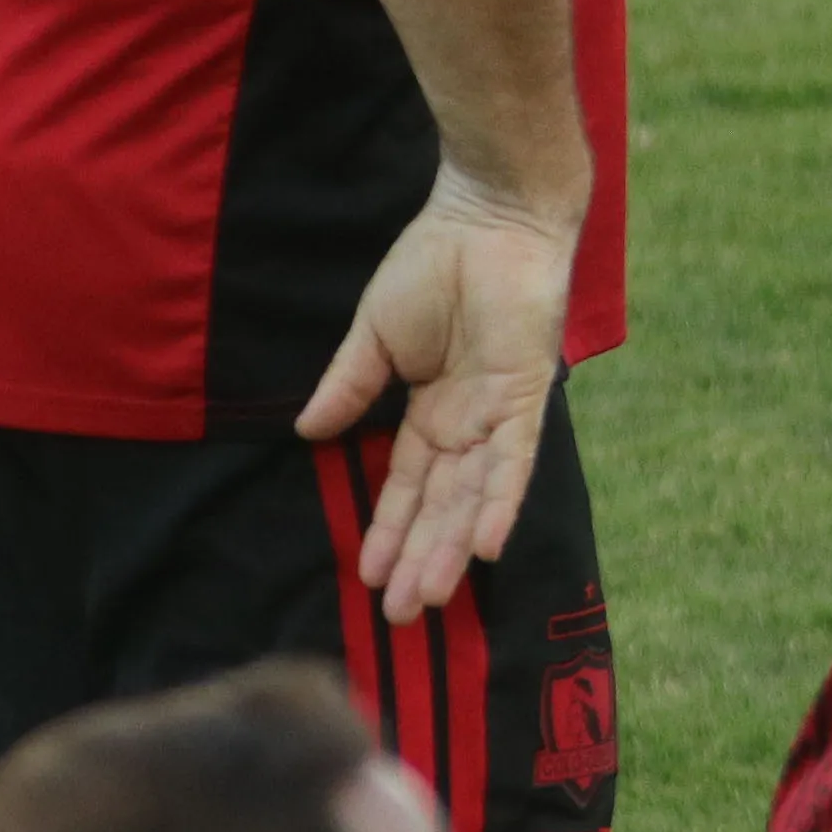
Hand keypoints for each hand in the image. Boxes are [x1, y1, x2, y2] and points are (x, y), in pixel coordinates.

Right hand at [299, 168, 581, 622]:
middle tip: (399, 617)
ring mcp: (498, 410)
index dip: (389, 530)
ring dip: (452, 548)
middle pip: (442, 505)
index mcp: (433, 409)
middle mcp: (468, 420)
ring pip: (475, 496)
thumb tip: (305, 433)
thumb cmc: (433, 263)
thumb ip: (348, 386)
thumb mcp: (374, 335)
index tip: (367, 576)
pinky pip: (515, 460)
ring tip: (428, 599)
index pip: (408, 485)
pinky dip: (501, 502)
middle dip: (419, 559)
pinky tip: (486, 548)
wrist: (485, 214)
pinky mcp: (525, 393)